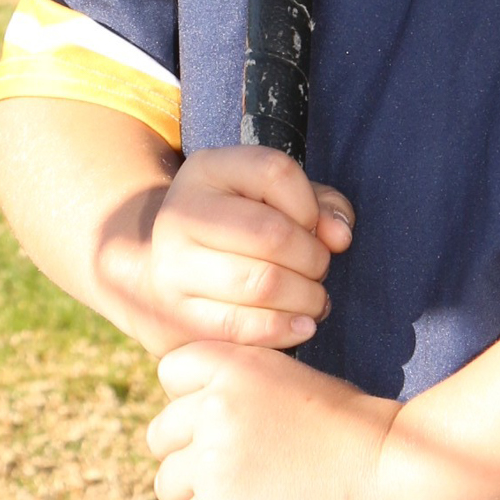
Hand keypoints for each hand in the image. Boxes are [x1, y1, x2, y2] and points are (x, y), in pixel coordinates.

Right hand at [99, 146, 353, 355]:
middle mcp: (180, 214)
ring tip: (314, 299)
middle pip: (272, 234)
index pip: (274, 171)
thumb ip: (320, 205)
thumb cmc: (238, 229)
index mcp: (206, 170)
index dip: (309, 203)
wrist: (160, 273)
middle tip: (319, 269)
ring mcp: (173, 267)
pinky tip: (302, 325)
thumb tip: (339, 236)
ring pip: (262, 284)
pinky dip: (285, 329)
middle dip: (313, 257)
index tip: (312, 224)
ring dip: (306, 297)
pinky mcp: (177, 317)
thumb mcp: (274, 199)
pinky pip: (243, 328)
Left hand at [146, 341, 401, 499]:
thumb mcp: (298, 382)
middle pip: (162, 435)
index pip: (172, 373)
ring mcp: (213, 461)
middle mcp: (215, 408)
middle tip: (228, 474)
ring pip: (167, 486)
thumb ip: (248, 392)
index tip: (215, 421)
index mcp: (237, 365)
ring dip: (194, 499)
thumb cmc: (361, 433)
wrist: (396, 476)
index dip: (190, 400)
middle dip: (188, 455)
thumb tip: (209, 421)